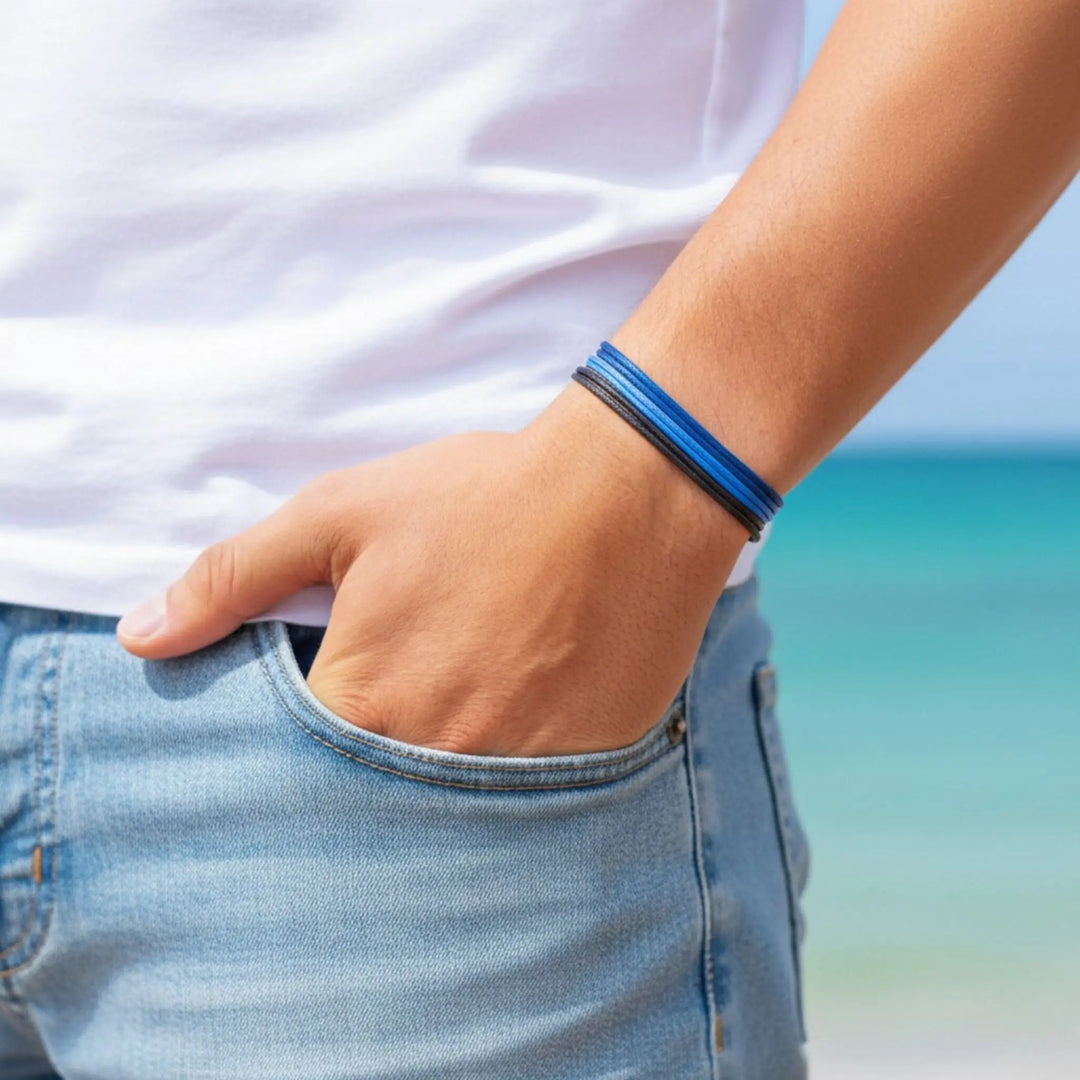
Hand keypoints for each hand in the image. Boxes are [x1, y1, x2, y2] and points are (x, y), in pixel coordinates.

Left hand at [117, 383, 747, 755]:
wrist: (629, 493)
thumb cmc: (481, 498)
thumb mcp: (341, 514)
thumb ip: (233, 577)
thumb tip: (143, 636)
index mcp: (362, 702)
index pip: (290, 770)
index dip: (296, 741)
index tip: (321, 708)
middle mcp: (434, 759)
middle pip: (368, 802)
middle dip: (367, 763)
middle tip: (406, 700)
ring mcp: (516, 776)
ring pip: (446, 814)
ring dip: (436, 777)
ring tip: (459, 710)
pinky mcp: (582, 771)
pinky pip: (524, 807)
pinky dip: (506, 781)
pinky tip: (516, 718)